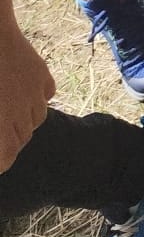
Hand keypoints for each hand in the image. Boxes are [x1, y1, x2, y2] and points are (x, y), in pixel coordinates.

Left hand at [0, 24, 53, 170]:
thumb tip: (1, 132)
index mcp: (1, 121)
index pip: (6, 156)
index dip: (1, 161)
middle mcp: (21, 111)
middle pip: (22, 138)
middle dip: (10, 142)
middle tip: (1, 136)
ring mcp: (34, 91)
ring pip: (36, 119)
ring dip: (23, 122)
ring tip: (9, 115)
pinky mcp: (42, 75)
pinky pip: (45, 96)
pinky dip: (36, 101)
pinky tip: (23, 95)